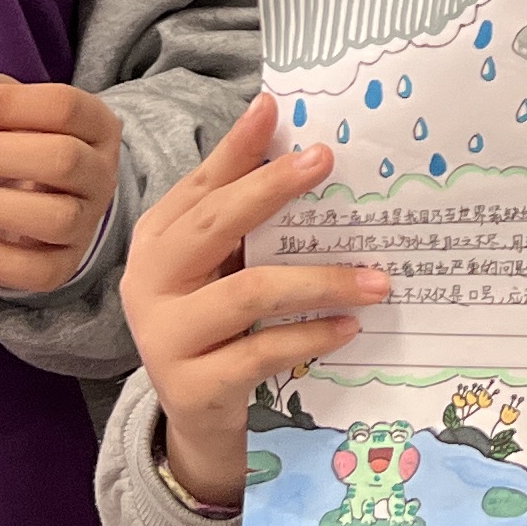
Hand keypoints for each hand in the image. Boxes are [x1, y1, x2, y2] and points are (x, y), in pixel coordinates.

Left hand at [0, 76, 121, 295]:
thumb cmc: (27, 145)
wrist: (55, 199)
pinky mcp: (67, 263)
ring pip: (56, 218)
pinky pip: (42, 270)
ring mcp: (88, 222)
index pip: (62, 106)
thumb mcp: (16, 113)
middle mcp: (101, 173)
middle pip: (62, 159)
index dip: (5, 104)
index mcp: (94, 125)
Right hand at [118, 96, 390, 509]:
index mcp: (157, 240)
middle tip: (326, 160)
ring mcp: (166, 335)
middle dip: (272, 188)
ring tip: (376, 279)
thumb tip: (301, 154)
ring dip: (321, 281)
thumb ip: (245, 220)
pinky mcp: (192, 385)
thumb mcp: (221, 267)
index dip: (235, 148)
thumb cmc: (217, 324)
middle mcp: (150, 281)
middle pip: (216, 224)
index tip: (274, 108)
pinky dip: (311, 336)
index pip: (200, 186)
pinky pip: (261, 352)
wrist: (195, 417)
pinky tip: (350, 327)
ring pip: (249, 292)